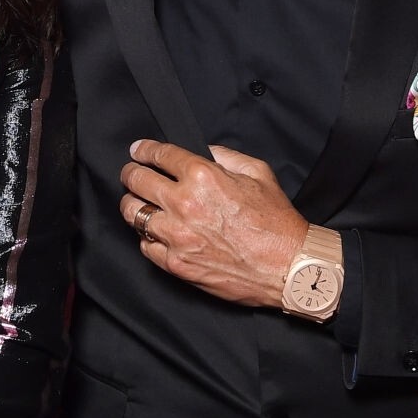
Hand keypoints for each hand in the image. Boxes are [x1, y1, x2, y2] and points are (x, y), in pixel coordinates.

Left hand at [119, 139, 311, 306]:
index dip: (143, 149)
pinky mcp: (175, 262)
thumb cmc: (276, 223)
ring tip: (139, 203)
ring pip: (133, 214)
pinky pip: (145, 245)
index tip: (138, 150)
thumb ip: (226, 156)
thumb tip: (204, 151)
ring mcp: (176, 236)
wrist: (287, 267)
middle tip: (132, 173)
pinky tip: (157, 232)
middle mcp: (184, 204)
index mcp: (203, 177)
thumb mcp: (258, 173)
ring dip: (133, 204)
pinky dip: (148, 236)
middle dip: (131, 173)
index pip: (159, 154)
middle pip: (136, 181)